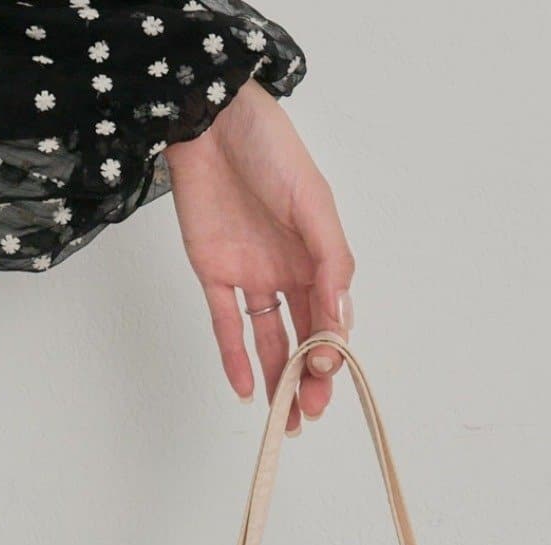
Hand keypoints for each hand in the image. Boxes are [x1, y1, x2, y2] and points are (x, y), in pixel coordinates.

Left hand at [165, 82, 353, 431]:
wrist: (210, 117)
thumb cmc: (270, 149)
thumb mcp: (313, 201)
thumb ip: (329, 259)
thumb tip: (341, 317)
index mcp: (318, 256)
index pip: (330, 317)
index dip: (330, 350)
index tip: (326, 373)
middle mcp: (288, 272)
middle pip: (302, 337)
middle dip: (308, 378)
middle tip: (308, 414)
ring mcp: (250, 275)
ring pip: (267, 340)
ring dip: (276, 379)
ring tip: (283, 421)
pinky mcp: (212, 273)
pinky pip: (225, 323)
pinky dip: (234, 356)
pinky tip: (246, 388)